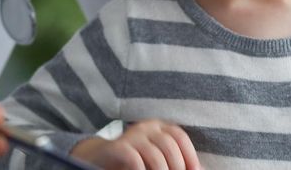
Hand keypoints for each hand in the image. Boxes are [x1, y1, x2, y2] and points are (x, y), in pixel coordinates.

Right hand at [70, 119, 200, 169]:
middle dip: (177, 169)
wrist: (99, 159)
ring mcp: (131, 135)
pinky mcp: (118, 147)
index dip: (191, 156)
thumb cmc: (134, 162)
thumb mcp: (156, 160)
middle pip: (170, 147)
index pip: (179, 137)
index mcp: (158, 126)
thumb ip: (174, 163)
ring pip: (156, 157)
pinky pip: (136, 162)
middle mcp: (145, 127)